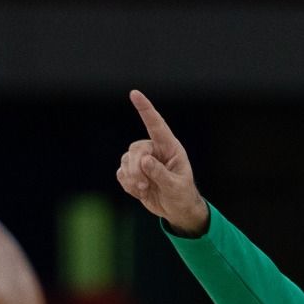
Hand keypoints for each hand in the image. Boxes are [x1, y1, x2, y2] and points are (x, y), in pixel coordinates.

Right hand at [116, 89, 209, 234]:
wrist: (177, 210)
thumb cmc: (182, 196)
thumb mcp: (176, 187)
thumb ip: (161, 174)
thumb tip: (145, 160)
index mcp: (170, 148)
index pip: (156, 125)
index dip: (145, 109)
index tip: (134, 93)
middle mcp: (155, 150)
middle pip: (136, 148)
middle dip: (136, 168)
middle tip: (144, 185)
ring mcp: (142, 160)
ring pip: (126, 161)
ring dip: (132, 178)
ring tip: (145, 189)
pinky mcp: (133, 172)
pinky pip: (121, 173)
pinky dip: (128, 184)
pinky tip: (140, 192)